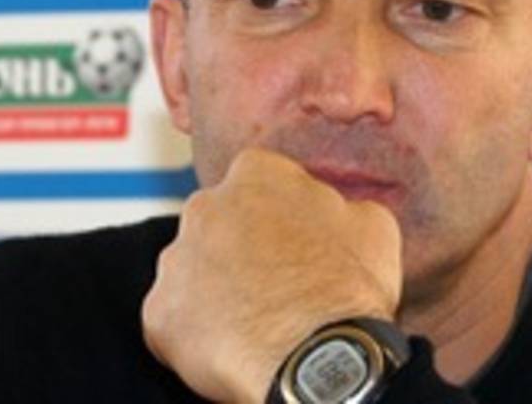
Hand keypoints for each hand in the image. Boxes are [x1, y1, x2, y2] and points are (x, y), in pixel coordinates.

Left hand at [141, 147, 402, 403]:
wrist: (316, 358)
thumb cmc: (346, 288)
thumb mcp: (373, 226)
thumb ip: (343, 205)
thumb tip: (339, 212)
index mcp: (257, 173)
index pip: (259, 178)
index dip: (280, 210)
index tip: (295, 235)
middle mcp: (206, 206)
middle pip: (221, 219)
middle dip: (242, 243)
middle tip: (276, 277)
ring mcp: (176, 259)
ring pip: (195, 267)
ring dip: (218, 285)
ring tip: (257, 315)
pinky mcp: (158, 312)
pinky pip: (177, 316)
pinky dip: (200, 328)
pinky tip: (234, 342)